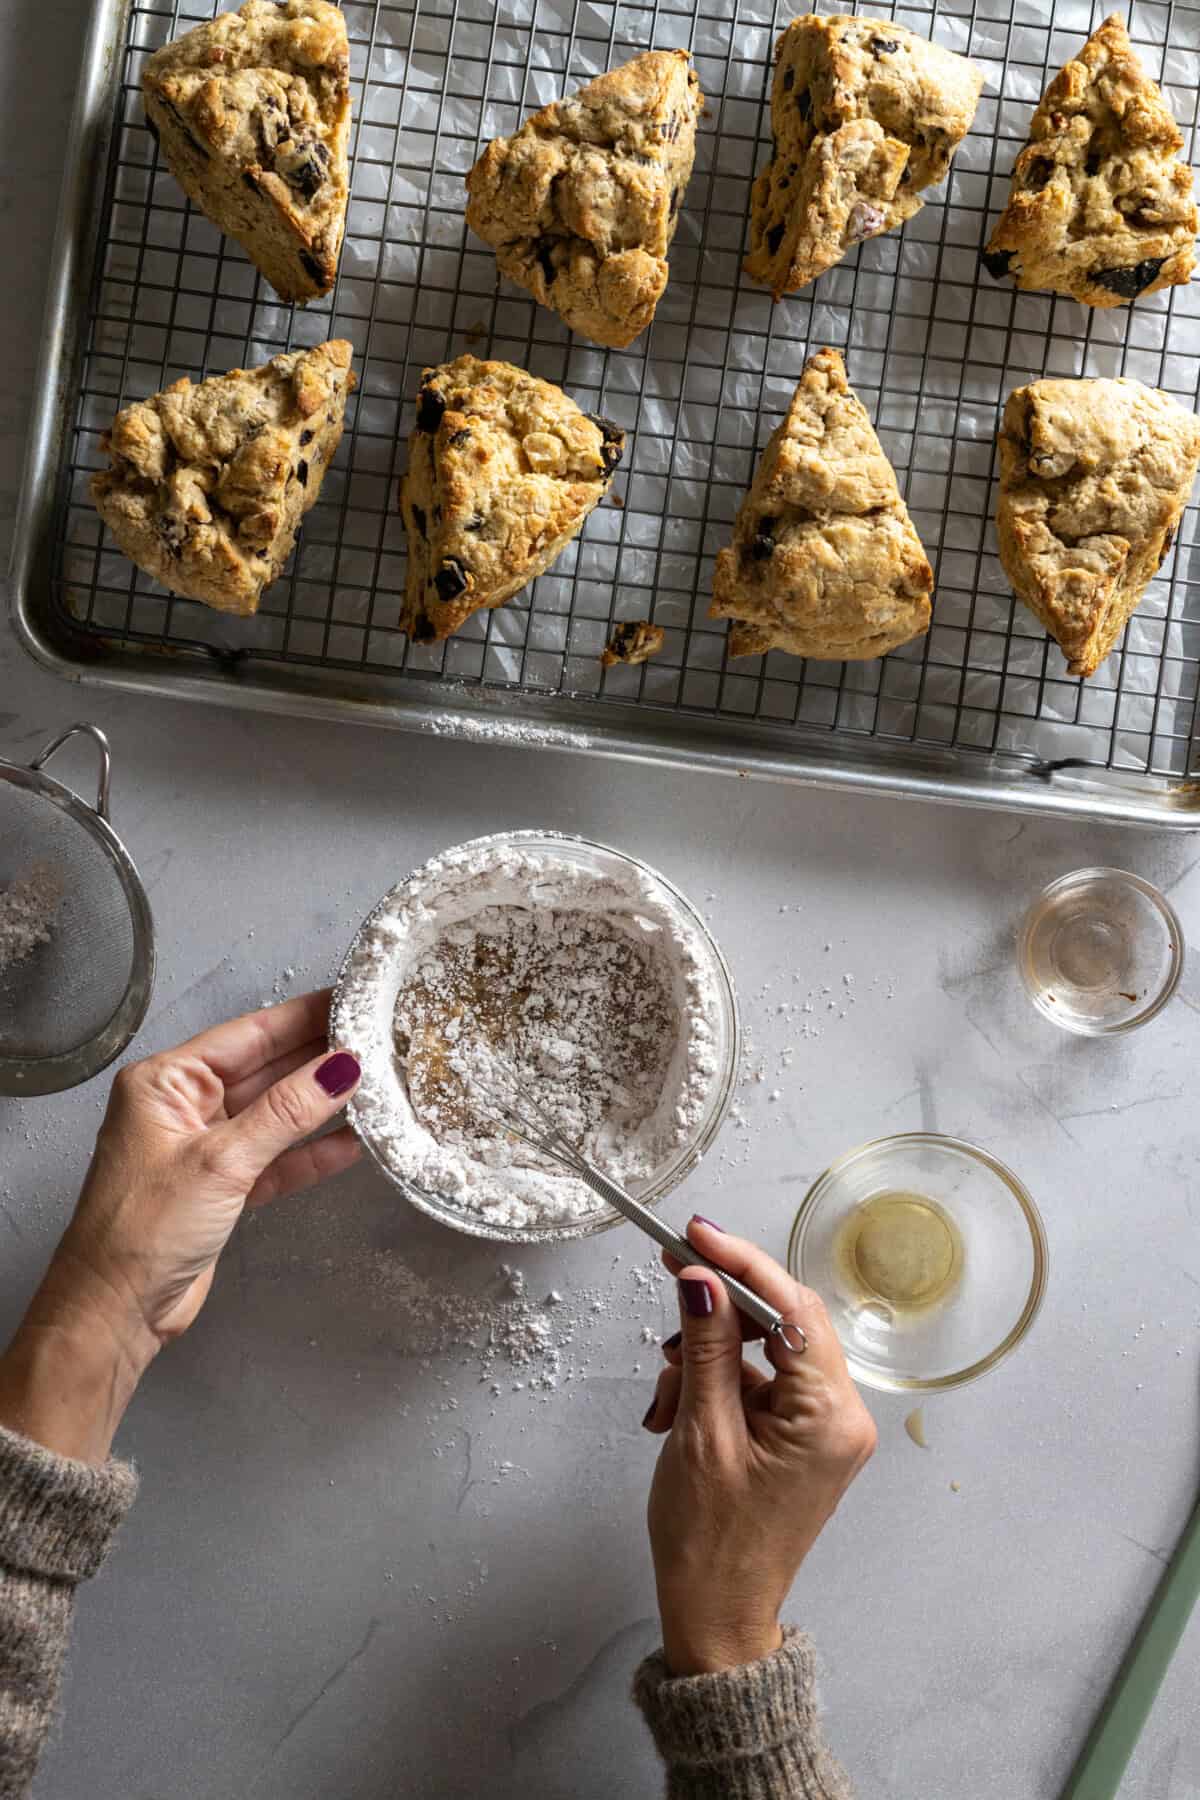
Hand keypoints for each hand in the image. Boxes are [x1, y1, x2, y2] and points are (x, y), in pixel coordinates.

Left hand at [0, 990, 360, 1463]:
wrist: (116, 1312)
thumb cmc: (145, 1229)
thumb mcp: (222, 1161)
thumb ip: (287, 1112)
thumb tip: (342, 1066)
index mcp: (167, 1082)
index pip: (248, 1034)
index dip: (303, 1016)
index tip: (354, 1000)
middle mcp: (185, 1106)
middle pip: (266, 1069)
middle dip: (319, 1057)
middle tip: (379, 1038)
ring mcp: (206, 1146)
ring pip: (276, 1114)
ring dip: (321, 1104)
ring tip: (378, 1083)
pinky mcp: (224, 1187)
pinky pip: (277, 1158)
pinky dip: (311, 1153)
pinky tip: (353, 1142)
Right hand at [642, 1217, 875, 1675]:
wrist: (716, 1618)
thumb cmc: (711, 1543)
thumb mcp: (701, 1434)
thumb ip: (705, 1347)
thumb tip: (701, 1279)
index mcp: (831, 1416)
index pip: (792, 1308)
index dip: (742, 1263)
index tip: (697, 1233)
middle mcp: (842, 1416)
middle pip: (781, 1323)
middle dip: (717, 1313)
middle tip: (671, 1283)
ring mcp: (823, 1427)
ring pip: (762, 1351)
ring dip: (705, 1357)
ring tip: (666, 1400)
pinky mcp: (801, 1437)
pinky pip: (758, 1382)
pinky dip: (713, 1385)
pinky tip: (676, 1411)